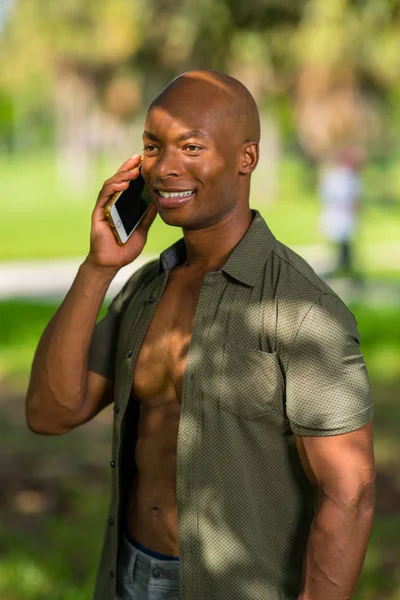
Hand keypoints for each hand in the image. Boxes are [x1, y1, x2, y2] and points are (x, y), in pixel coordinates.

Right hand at [85, 154, 156, 272]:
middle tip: (139, 157)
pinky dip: (113, 188)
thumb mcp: (142, 230)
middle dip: (128, 168)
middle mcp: (112, 203)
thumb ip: (147, 217)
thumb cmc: (124, 248)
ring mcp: (104, 207)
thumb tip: (157, 202)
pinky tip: (124, 184)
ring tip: (134, 170)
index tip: (144, 161)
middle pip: (119, 180)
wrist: (112, 262)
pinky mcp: (98, 213)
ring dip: (122, 175)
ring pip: (111, 185)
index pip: (128, 185)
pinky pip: (104, 196)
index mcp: (122, 206)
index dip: (134, 172)